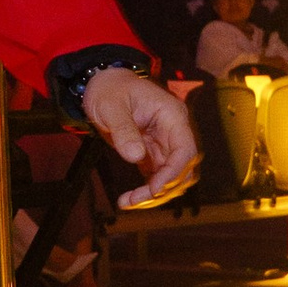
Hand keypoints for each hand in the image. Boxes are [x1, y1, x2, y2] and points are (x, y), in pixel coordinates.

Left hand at [84, 65, 197, 208]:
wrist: (103, 84)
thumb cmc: (110, 90)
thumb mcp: (111, 107)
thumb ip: (124, 130)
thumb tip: (136, 157)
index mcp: (172, 115)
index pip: (184, 149)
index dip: (173, 172)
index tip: (154, 188)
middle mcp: (173, 131)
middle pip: (182, 168)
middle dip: (163, 188)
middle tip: (136, 200)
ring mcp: (164, 143)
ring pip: (171, 177)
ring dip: (154, 194)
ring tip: (128, 202)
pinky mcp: (152, 153)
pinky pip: (157, 177)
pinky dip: (146, 190)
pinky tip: (128, 199)